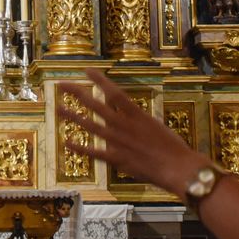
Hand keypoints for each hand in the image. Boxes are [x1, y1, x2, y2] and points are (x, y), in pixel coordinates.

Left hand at [59, 69, 208, 194]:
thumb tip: (128, 115)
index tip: (86, 70)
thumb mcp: (156, 126)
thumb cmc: (174, 147)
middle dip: (77, 93)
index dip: (99, 80)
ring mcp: (118, 142)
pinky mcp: (116, 159)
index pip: (113, 92)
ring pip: (90, 126)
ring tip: (59, 107)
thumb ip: (139, 120)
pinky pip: (94, 153)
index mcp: (136, 114)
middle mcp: (123, 125)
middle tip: (62, 85)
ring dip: (73, 116)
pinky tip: (68, 142)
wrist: (179, 168)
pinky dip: (80, 148)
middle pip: (95, 105)